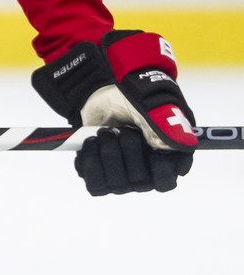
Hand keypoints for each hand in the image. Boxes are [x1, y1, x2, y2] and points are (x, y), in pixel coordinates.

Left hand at [32, 29, 197, 194]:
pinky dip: (88, 163)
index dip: (153, 169)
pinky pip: (95, 184)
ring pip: (116, 185)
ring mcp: (124, 172)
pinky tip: (90, 143)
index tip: (143, 144)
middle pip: (137, 183)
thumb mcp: (151, 106)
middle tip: (121, 130)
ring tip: (104, 133)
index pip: (165, 182)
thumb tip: (185, 143)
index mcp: (169, 157)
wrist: (104, 89)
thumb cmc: (136, 97)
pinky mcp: (102, 170)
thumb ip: (167, 124)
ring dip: (106, 156)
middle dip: (125, 152)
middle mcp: (148, 170)